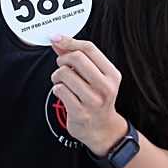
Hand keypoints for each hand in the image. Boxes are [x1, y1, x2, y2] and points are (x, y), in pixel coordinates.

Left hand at [49, 34, 126, 153]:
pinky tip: (62, 93)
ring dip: (57, 75)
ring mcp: (93, 101)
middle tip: (61, 66)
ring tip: (61, 81)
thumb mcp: (94, 77)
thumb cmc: (96, 98)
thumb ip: (78, 58)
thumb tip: (58, 40)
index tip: (56, 38)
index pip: (89, 48)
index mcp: (111, 74)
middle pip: (77, 58)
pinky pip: (60, 90)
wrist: (101, 129)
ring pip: (65, 74)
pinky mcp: (80, 112)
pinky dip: (56, 88)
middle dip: (63, 59)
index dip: (69, 41)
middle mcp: (105, 87)